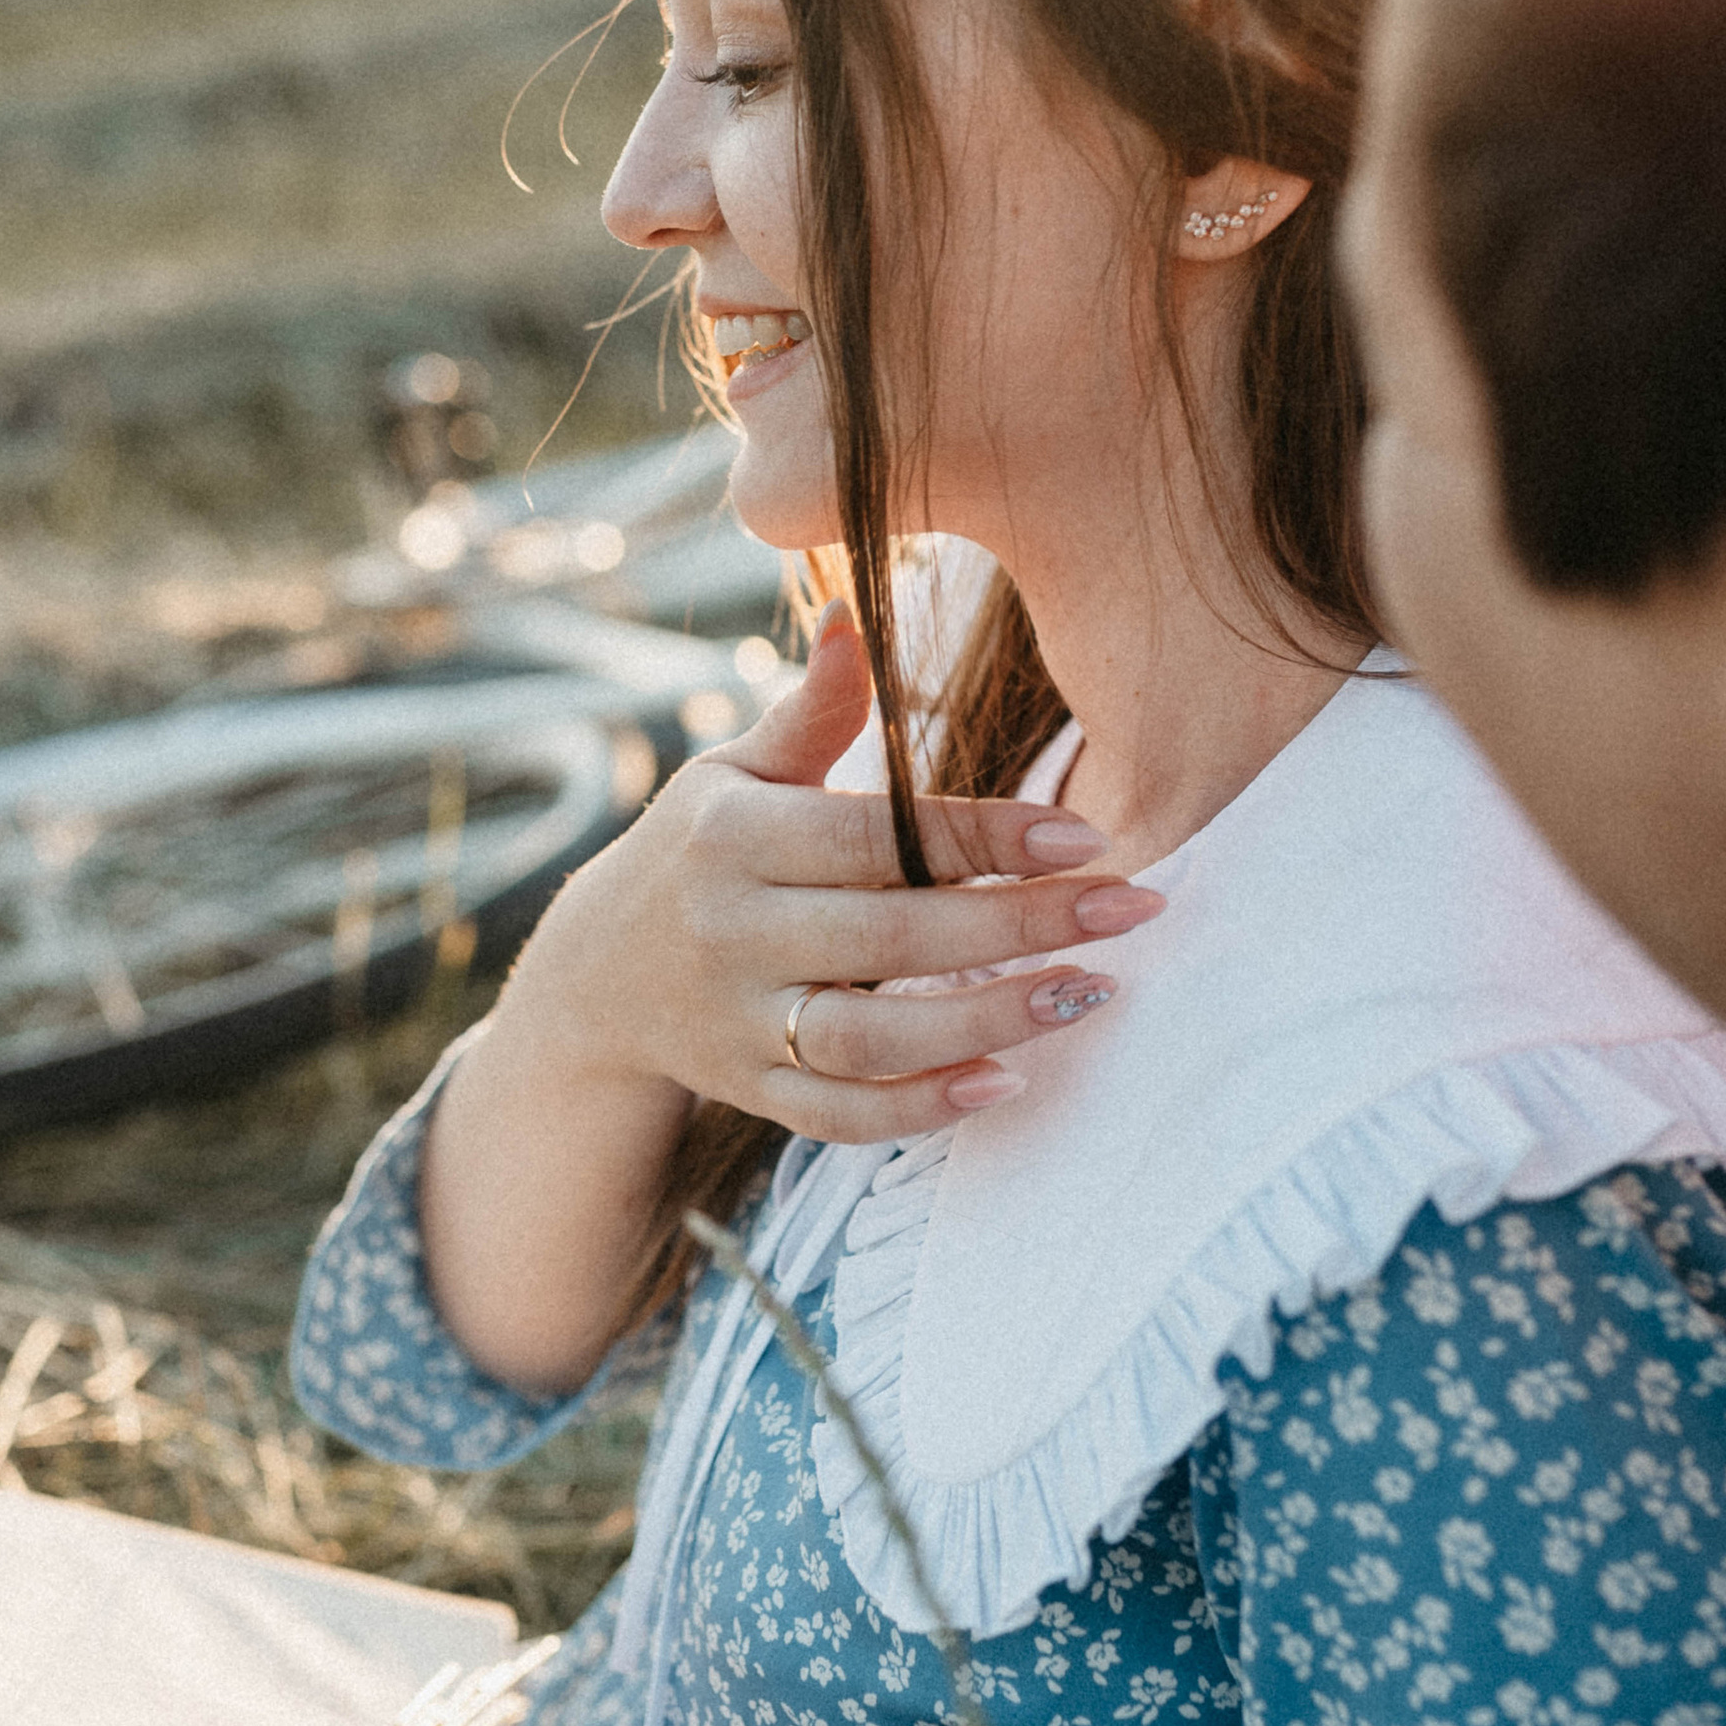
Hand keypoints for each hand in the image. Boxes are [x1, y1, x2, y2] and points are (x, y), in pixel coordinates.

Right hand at [510, 602, 1163, 1142]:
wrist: (596, 980)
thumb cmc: (699, 851)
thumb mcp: (734, 772)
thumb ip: (810, 711)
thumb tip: (852, 612)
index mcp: (733, 838)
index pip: (877, 838)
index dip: (983, 839)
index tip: (1085, 837)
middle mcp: (731, 932)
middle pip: (891, 938)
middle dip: (1021, 927)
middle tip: (1130, 909)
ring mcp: (738, 1022)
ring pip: (871, 1039)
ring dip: (987, 1021)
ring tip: (1090, 993)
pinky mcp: (749, 1090)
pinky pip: (839, 1114)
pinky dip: (920, 1108)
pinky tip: (1006, 1082)